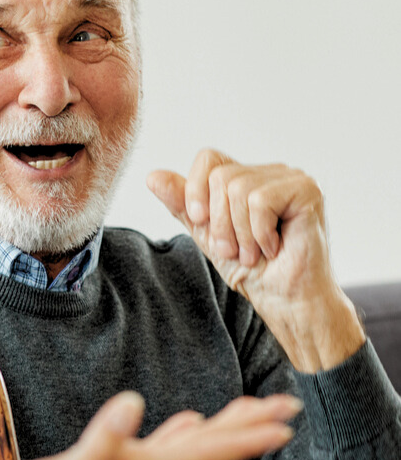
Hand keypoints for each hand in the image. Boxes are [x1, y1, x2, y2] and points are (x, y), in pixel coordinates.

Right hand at [0, 392, 301, 459]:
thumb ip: (97, 446)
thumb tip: (134, 403)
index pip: (201, 452)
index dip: (244, 436)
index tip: (285, 420)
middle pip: (205, 448)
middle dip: (247, 425)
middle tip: (287, 404)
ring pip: (186, 447)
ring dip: (220, 427)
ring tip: (250, 411)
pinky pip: (157, 448)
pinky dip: (179, 433)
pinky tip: (185, 423)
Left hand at [147, 148, 363, 371]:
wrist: (284, 300)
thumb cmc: (250, 269)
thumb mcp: (205, 234)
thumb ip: (181, 204)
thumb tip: (152, 176)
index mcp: (245, 177)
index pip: (208, 159)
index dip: (196, 189)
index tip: (200, 222)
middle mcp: (269, 172)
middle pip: (221, 177)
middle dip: (220, 223)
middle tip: (235, 250)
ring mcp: (291, 178)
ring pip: (239, 189)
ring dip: (241, 233)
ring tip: (254, 253)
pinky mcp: (307, 190)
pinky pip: (261, 201)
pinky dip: (259, 233)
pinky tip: (274, 248)